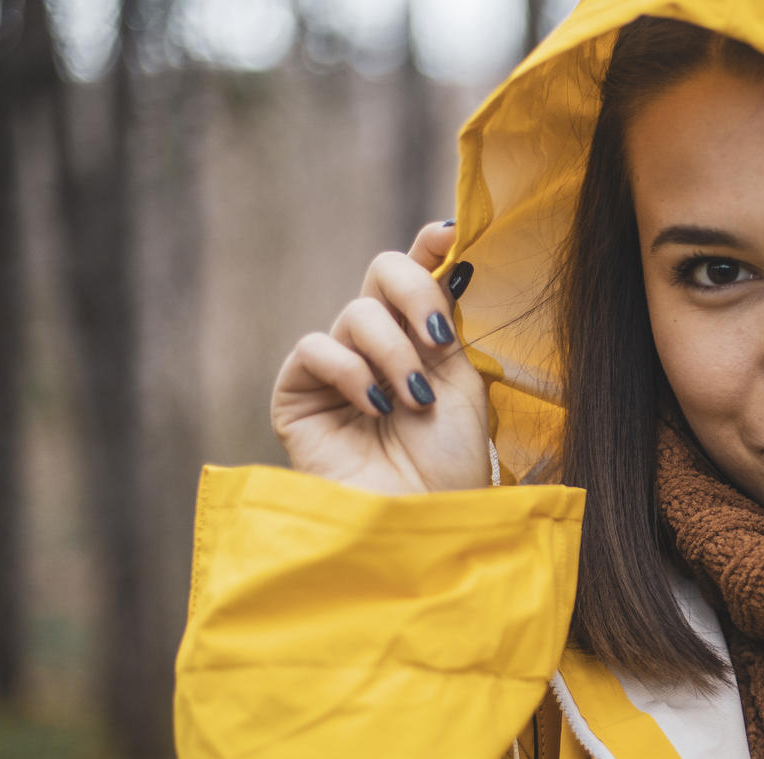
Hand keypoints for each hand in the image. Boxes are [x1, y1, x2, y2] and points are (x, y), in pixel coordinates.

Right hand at [271, 221, 489, 494]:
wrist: (424, 518)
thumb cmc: (452, 462)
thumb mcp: (464, 381)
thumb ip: (450, 320)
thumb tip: (451, 252)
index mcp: (422, 337)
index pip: (419, 272)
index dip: (429, 245)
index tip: (450, 235)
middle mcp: (379, 344)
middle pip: (383, 272)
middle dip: (414, 292)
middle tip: (438, 339)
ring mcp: (338, 368)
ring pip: (356, 313)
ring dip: (393, 353)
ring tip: (413, 401)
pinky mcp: (299, 395)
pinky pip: (316, 349)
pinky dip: (352, 372)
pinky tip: (376, 409)